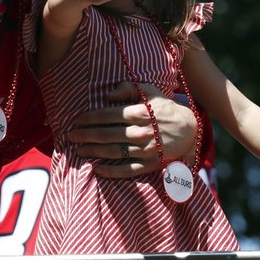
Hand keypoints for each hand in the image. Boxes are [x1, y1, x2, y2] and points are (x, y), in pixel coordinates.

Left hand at [68, 82, 196, 177]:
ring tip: (78, 150)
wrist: (190, 129)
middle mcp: (142, 132)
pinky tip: (97, 170)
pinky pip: (128, 170)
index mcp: (140, 113)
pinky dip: (111, 172)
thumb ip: (128, 87)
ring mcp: (146, 150)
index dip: (89, 118)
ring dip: (93, 151)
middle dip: (85, 135)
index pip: (108, 116)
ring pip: (114, 152)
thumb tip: (107, 95)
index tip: (76, 120)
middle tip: (70, 135)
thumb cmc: (164, 108)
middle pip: (107, 134)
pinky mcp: (150, 164)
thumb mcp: (150, 91)